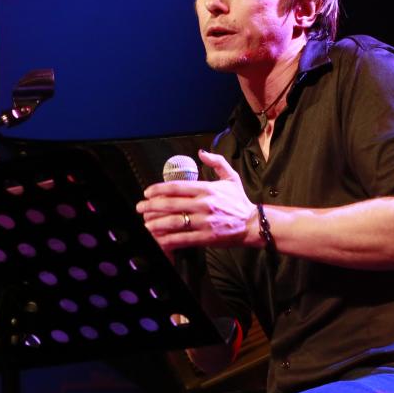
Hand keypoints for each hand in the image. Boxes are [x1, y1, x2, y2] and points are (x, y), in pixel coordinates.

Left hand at [136, 149, 256, 251]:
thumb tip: (201, 152)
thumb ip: (216, 162)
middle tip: (140, 207)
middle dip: (151, 206)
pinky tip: (158, 239)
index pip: (177, 186)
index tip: (147, 192)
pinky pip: (182, 239)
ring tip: (145, 224)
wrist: (253, 224)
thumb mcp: (231, 177)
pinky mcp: (206, 237)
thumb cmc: (239, 201)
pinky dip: (167, 240)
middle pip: (170, 204)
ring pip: (173, 222)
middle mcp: (204, 204)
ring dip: (155, 223)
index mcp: (207, 189)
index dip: (158, 189)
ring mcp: (204, 222)